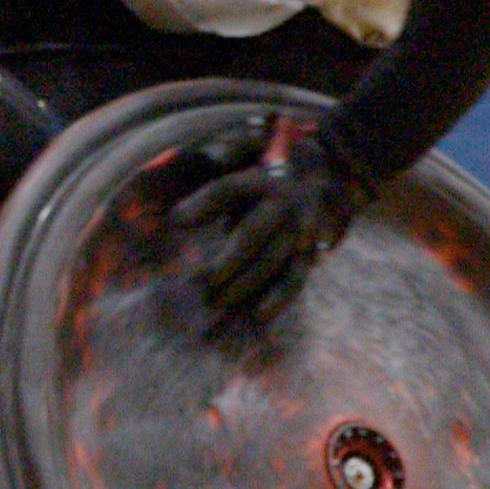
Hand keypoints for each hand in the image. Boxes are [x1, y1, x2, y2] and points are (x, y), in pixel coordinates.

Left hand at [167, 126, 356, 333]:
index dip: (199, 205)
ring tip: (214, 303)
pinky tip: (258, 315)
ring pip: (270, 261)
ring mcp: (299, 229)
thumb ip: (206, 194)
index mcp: (259, 180)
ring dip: (242, 285)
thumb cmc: (260, 181)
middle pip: (249, 235)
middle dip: (222, 264)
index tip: (174, 221)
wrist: (317, 178)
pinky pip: (295, 278)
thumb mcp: (236, 173)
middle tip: (196, 284)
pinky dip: (278, 298)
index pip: (224, 191)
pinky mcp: (309, 252)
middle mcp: (282, 203)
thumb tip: (172, 218)